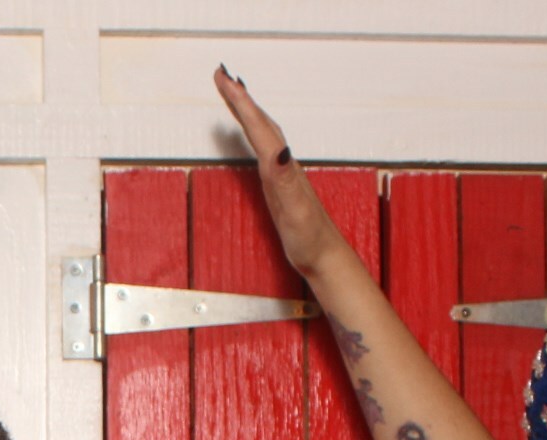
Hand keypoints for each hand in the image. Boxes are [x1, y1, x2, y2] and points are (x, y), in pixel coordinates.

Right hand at [212, 66, 352, 279]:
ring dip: (247, 111)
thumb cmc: (310, 240)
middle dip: (241, 98)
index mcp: (283, 168)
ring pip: (263, 133)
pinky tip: (250, 134)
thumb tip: (279, 149)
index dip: (241, 103)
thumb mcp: (297, 212)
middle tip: (221, 76)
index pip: (259, 128)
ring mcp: (283, 174)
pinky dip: (253, 134)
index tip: (223, 79)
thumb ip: (286, 181)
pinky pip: (263, 149)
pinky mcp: (280, 185)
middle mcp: (284, 165)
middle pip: (261, 123)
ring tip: (232, 94)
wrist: (326, 257)